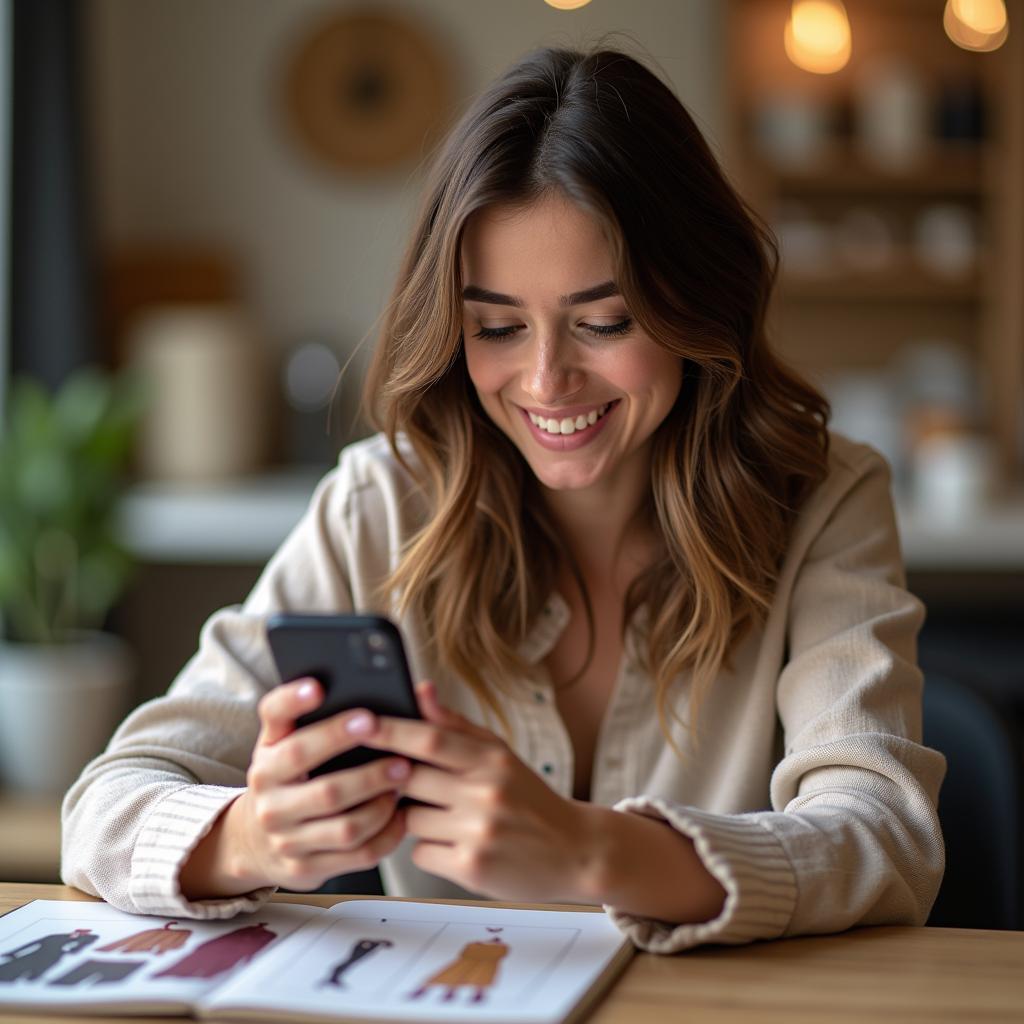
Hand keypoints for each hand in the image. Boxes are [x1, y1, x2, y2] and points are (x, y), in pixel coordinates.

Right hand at [231, 679, 411, 891]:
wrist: (256, 839)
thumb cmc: (288, 776)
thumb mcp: (286, 743)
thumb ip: (309, 714)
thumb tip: (356, 683)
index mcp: (267, 757)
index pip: (273, 722)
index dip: (294, 702)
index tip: (320, 687)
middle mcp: (270, 799)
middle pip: (326, 787)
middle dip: (368, 771)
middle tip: (400, 754)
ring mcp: (287, 839)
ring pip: (346, 826)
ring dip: (382, 804)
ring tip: (404, 779)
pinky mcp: (306, 868)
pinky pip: (357, 855)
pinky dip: (386, 834)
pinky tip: (401, 814)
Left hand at [356, 681, 600, 902]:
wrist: (576, 851)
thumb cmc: (530, 798)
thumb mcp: (499, 755)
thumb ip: (454, 725)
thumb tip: (420, 690)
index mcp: (491, 760)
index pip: (429, 740)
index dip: (390, 731)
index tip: (359, 722)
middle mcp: (485, 793)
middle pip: (410, 779)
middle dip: (395, 779)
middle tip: (399, 779)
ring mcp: (477, 832)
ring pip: (410, 819)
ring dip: (413, 817)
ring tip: (442, 816)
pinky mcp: (471, 868)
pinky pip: (421, 853)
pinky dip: (428, 847)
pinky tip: (453, 843)